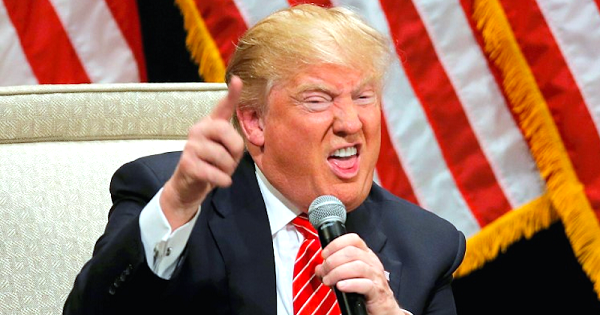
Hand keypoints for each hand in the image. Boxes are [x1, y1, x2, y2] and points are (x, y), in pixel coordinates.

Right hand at [160, 76, 244, 229]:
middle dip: (235, 152)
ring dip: (228, 170)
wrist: (189, 186)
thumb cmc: (211, 165)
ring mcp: (190, 146)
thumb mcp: (225, 150)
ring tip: (220, 172)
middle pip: (227, 133)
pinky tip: (220, 181)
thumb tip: (238, 143)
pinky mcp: (187, 163)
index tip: (238, 80)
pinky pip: (214, 173)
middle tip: (230, 161)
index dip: (232, 94)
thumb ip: (232, 140)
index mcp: (211, 124)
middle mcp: (198, 129)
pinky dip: (222, 180)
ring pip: (223, 157)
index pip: (222, 107)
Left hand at [315, 233, 402, 314]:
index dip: (336, 244)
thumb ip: (332, 271)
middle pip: (351, 252)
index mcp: (366, 255)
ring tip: (328, 281)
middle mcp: (372, 262)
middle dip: (332, 261)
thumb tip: (319, 268)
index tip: (324, 255)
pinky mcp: (377, 291)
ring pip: (357, 266)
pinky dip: (350, 284)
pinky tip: (340, 286)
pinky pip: (364, 284)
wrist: (382, 308)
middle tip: (324, 271)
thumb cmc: (365, 290)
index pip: (353, 239)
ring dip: (337, 273)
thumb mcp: (348, 276)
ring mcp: (376, 276)